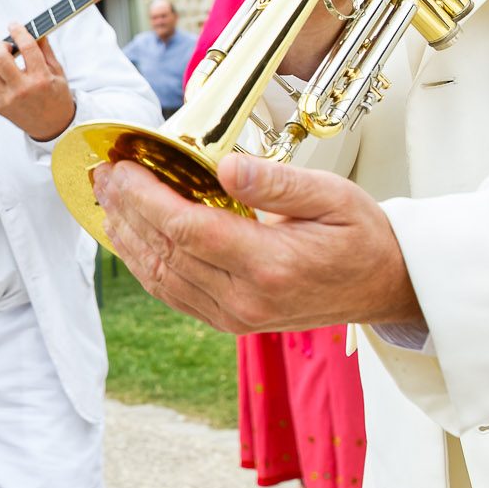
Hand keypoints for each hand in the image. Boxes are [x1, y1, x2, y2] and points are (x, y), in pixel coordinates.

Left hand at [0, 23, 74, 140]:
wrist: (52, 126)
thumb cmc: (56, 97)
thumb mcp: (58, 73)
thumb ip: (46, 50)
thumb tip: (36, 30)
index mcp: (41, 78)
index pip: (27, 48)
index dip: (18, 31)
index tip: (14, 26)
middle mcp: (22, 89)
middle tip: (4, 46)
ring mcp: (6, 99)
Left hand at [91, 153, 422, 333]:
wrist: (385, 286)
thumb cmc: (362, 236)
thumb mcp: (334, 195)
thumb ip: (277, 182)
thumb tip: (226, 167)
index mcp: (271, 265)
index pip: (188, 229)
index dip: (145, 197)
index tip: (123, 167)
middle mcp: (246, 298)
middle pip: (165, 251)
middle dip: (126, 209)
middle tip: (103, 173)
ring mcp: (234, 315)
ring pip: (159, 276)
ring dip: (126, 235)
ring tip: (106, 197)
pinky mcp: (229, 320)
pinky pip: (171, 292)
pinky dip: (143, 261)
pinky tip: (128, 233)